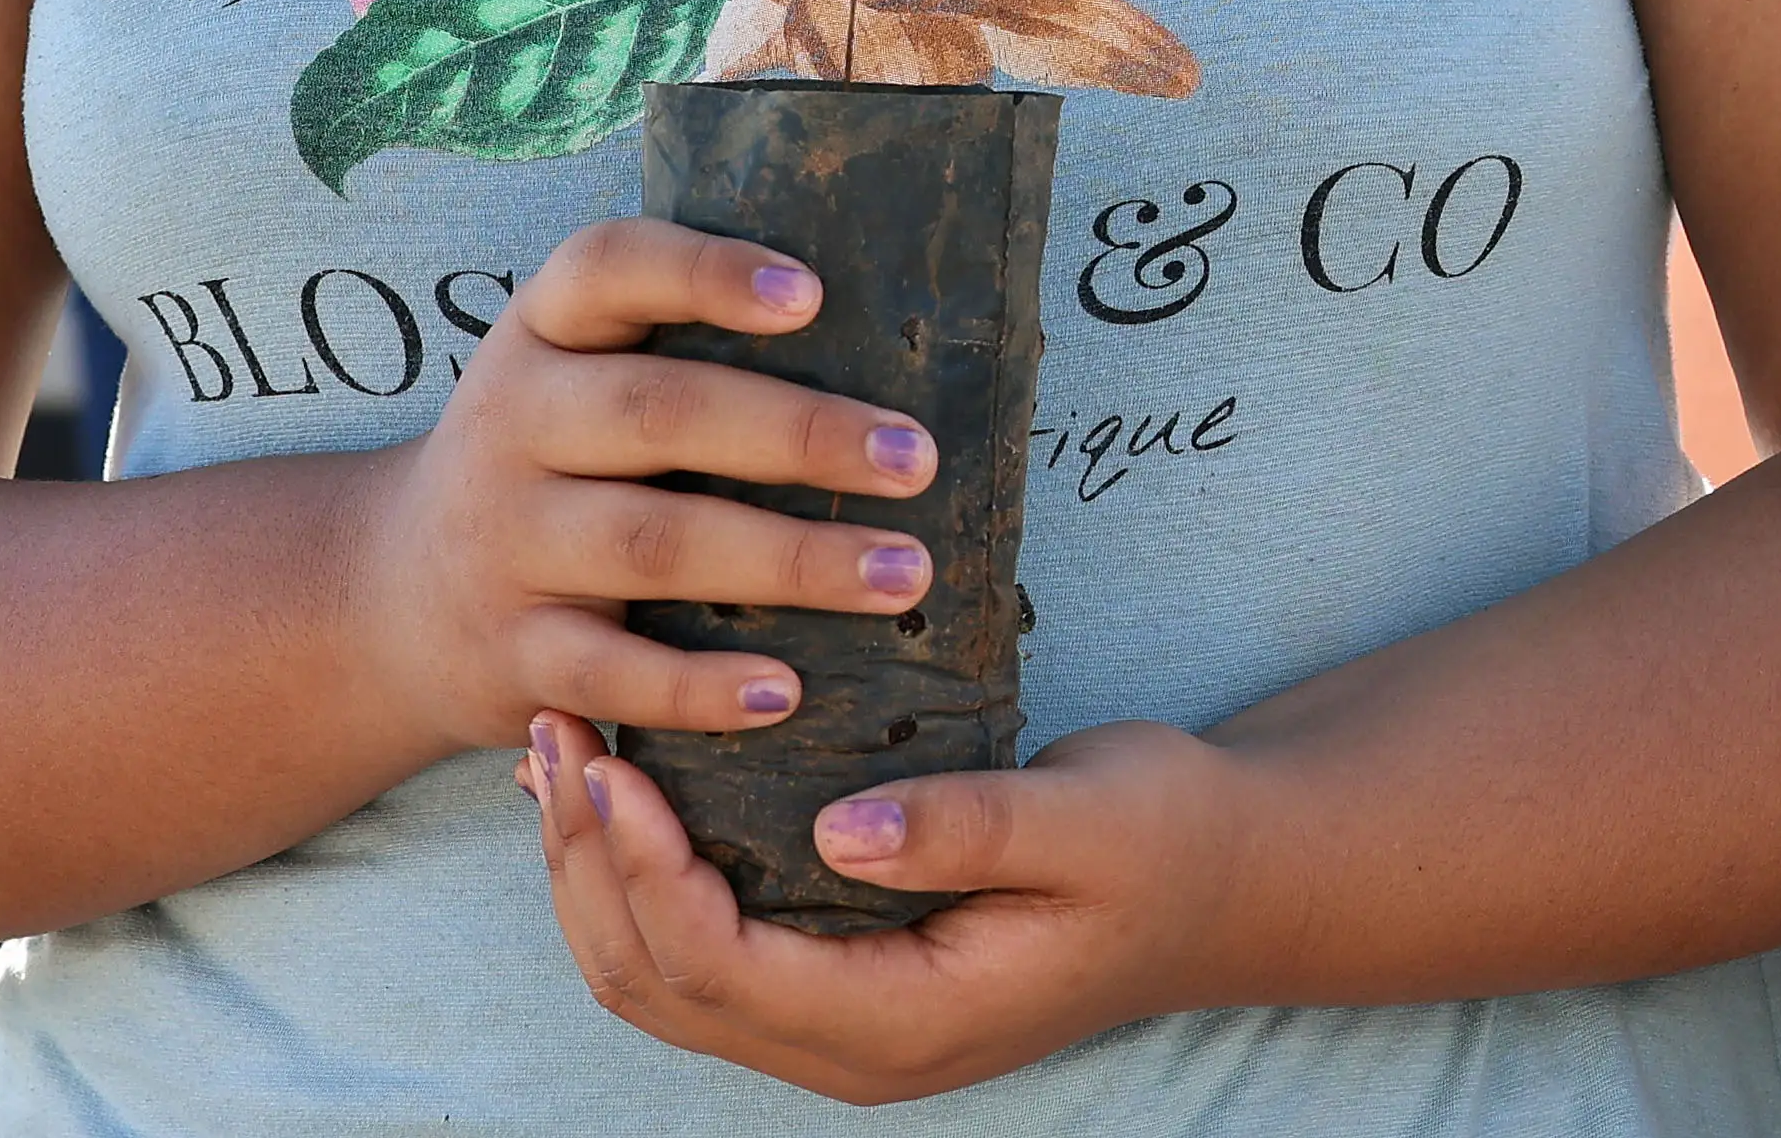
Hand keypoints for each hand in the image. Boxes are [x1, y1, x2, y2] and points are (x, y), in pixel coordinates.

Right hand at [335, 219, 944, 766]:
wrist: (394, 598)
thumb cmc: (553, 462)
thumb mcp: (579, 377)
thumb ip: (687, 348)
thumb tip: (892, 337)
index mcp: (544, 333)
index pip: (608, 267)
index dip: (707, 272)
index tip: (815, 294)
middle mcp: (513, 424)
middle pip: (658, 413)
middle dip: (799, 435)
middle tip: (917, 459)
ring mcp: (507, 542)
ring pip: (651, 543)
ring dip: (788, 560)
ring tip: (903, 572)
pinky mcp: (510, 654)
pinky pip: (610, 673)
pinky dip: (700, 687)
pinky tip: (787, 691)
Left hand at [525, 704, 1259, 1096]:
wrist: (1224, 886)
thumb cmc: (1167, 841)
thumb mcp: (1091, 819)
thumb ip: (970, 829)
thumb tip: (841, 831)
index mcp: (904, 1021)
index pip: (723, 967)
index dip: (647, 872)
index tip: (611, 762)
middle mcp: (851, 1046)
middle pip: (659, 985)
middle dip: (587, 867)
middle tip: (556, 734)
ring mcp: (835, 1023)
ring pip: (658, 976)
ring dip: (594, 872)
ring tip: (558, 751)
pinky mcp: (832, 977)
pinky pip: (697, 947)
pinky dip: (639, 874)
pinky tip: (623, 788)